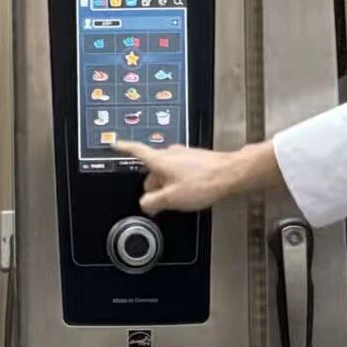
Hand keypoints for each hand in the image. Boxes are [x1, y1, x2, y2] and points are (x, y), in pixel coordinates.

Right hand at [112, 140, 275, 213]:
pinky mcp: (196, 160)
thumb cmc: (205, 182)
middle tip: (157, 202)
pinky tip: (189, 193)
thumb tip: (145, 203)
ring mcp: (184, 155)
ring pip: (167, 171)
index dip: (123, 148)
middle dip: (152, 185)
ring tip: (178, 200)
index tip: (115, 144)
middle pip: (152, 168)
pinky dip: (180, 183)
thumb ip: (152, 202)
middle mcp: (171, 154)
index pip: (136, 150)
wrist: (231, 174)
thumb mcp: (171, 199)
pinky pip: (180, 172)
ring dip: (168, 185)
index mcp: (160, 160)